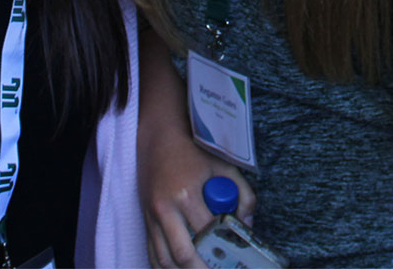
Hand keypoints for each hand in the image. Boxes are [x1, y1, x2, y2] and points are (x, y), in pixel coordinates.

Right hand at [142, 133, 256, 268]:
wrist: (159, 137)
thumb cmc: (193, 151)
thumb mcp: (223, 165)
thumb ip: (242, 193)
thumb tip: (248, 224)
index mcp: (186, 193)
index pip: (207, 231)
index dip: (222, 246)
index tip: (234, 255)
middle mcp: (165, 208)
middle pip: (182, 254)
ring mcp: (152, 217)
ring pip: (164, 260)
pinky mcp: (145, 220)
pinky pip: (152, 254)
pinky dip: (164, 267)